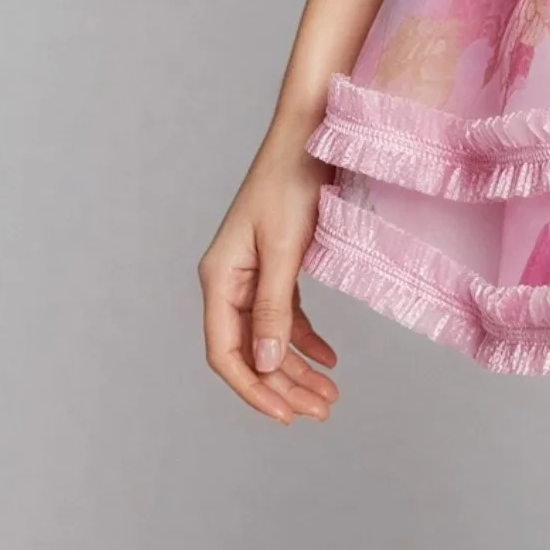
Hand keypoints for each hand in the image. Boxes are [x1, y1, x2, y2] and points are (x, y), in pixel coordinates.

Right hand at [199, 136, 340, 423]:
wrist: (311, 135)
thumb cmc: (293, 183)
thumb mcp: (285, 249)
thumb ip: (273, 307)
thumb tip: (263, 363)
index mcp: (219, 278)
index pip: (226, 352)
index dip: (253, 389)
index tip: (285, 414)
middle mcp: (229, 280)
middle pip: (250, 351)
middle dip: (283, 385)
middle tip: (320, 410)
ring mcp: (251, 273)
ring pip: (269, 336)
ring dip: (296, 367)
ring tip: (329, 395)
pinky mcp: (275, 264)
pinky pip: (285, 314)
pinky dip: (305, 338)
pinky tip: (329, 357)